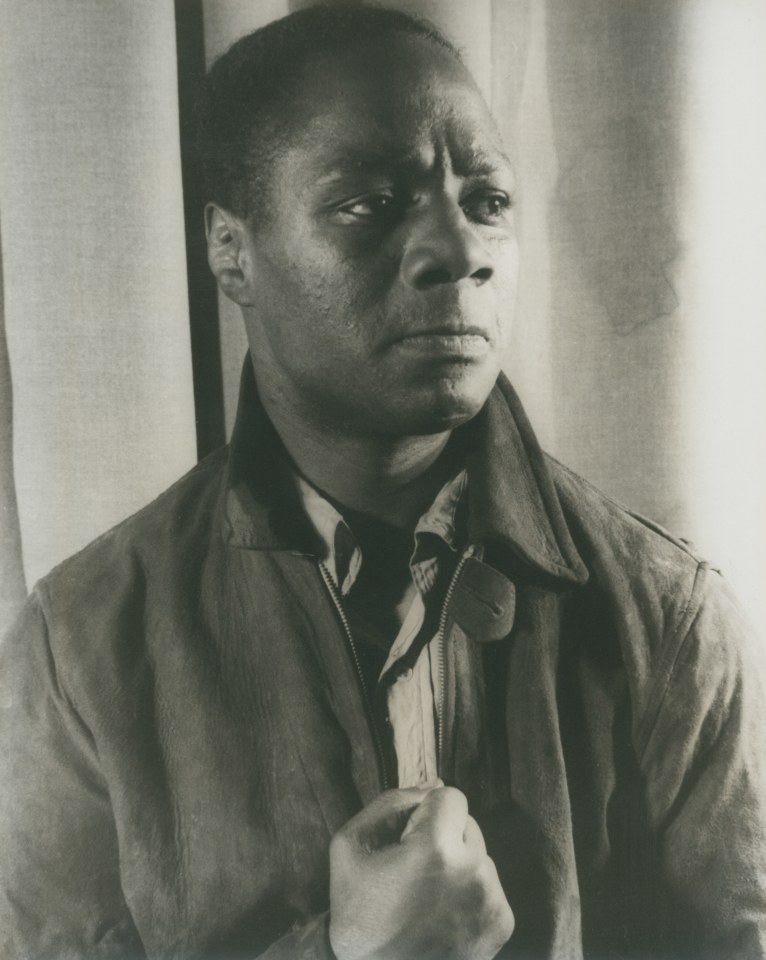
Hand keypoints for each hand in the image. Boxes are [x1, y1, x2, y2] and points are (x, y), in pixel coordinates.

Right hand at [328, 785, 513, 959]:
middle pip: (468, 823)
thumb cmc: (358, 910)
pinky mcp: (501, 924)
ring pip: (479, 854)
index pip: (451, 796)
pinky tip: (443, 914)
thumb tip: (434, 783)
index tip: (407, 840)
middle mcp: (473, 870)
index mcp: (436, 847)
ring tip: (427, 897)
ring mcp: (491, 900)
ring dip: (458, 864)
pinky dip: (470, 892)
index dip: (425, 813)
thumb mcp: (350, 844)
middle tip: (414, 872)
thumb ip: (392, 802)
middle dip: (444, 837)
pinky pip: (489, 884)